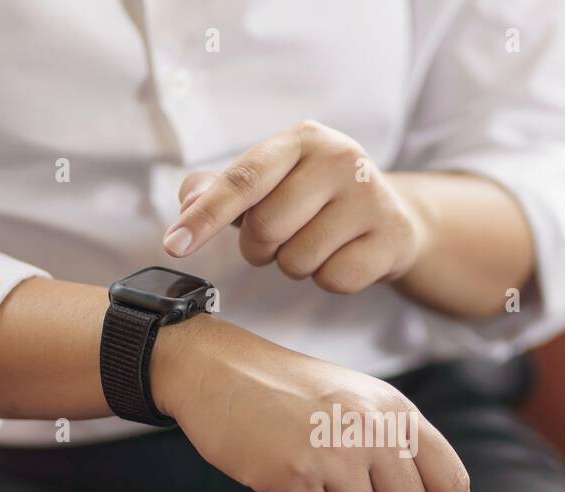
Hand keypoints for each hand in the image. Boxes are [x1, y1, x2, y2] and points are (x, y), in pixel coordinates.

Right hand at [150, 314, 469, 491]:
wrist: (220, 369)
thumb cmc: (287, 390)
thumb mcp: (359, 399)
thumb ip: (396, 443)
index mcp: (395, 411)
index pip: (449, 479)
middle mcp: (374, 430)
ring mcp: (335, 452)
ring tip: (313, 482)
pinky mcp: (295, 473)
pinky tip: (284, 480)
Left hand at [162, 120, 430, 294]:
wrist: (391, 218)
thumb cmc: (316, 200)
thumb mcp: (272, 182)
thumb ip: (223, 189)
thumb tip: (187, 199)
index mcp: (302, 139)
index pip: (243, 180)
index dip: (204, 216)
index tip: (173, 245)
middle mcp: (340, 159)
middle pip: (266, 228)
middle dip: (261, 248)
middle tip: (280, 239)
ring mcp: (370, 197)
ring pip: (298, 261)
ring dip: (296, 265)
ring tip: (317, 244)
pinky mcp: (391, 236)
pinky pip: (333, 280)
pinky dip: (328, 279)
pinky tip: (344, 256)